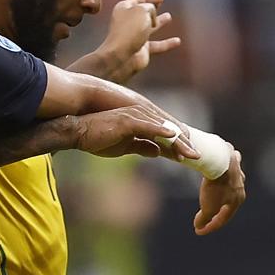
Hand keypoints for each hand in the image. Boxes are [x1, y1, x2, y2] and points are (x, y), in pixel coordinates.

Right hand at [73, 107, 198, 160]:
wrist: (77, 131)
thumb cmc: (97, 137)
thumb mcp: (124, 146)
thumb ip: (141, 146)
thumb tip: (157, 152)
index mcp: (141, 123)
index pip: (164, 134)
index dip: (177, 146)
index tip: (189, 158)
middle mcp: (141, 117)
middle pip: (168, 130)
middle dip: (183, 144)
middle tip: (197, 156)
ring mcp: (134, 116)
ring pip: (162, 128)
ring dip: (177, 141)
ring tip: (190, 152)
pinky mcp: (127, 120)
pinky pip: (148, 125)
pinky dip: (161, 130)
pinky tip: (172, 135)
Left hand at [93, 0, 178, 84]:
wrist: (122, 56)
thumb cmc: (129, 31)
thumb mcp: (142, 10)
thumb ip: (150, 7)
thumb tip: (154, 17)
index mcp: (124, 9)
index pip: (138, 0)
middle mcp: (128, 22)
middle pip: (142, 13)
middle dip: (152, 8)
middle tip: (160, 2)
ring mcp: (134, 37)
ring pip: (149, 28)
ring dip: (159, 22)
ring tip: (168, 17)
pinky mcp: (141, 50)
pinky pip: (157, 45)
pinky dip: (167, 43)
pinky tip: (177, 41)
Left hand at [193, 149, 244, 235]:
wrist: (220, 160)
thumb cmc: (215, 186)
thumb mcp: (208, 207)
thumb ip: (204, 218)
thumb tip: (199, 226)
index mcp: (237, 201)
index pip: (223, 218)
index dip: (210, 227)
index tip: (197, 230)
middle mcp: (241, 187)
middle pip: (228, 202)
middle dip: (219, 210)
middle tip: (210, 216)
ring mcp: (237, 173)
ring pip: (230, 185)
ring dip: (222, 192)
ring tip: (216, 195)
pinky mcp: (231, 161)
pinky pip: (227, 169)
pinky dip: (223, 173)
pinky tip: (218, 172)